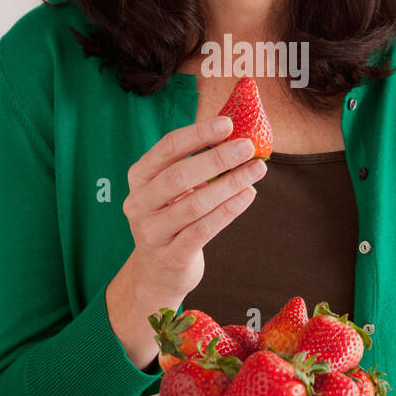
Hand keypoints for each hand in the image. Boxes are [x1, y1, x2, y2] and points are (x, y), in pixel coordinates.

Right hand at [121, 114, 267, 303]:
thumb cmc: (173, 218)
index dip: (197, 134)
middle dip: (217, 158)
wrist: (158, 272)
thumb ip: (195, 165)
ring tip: (256, 170)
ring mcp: (153, 232)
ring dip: (230, 184)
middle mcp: (139, 203)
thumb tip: (236, 137)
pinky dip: (229, 210)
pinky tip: (248, 195)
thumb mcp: (174, 189)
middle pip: (179, 175)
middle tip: (248, 147)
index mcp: (139, 178)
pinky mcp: (172, 256)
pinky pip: (204, 230)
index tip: (227, 123)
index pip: (167, 148)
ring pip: (196, 204)